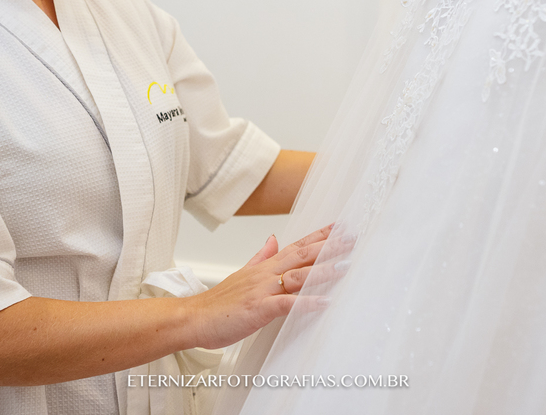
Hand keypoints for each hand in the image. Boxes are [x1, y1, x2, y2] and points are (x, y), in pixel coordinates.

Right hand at [185, 223, 333, 349]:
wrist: (194, 318)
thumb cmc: (219, 302)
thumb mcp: (243, 274)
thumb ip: (260, 256)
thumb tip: (273, 239)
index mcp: (264, 266)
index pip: (296, 245)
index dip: (319, 236)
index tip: (340, 227)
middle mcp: (265, 274)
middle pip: (301, 255)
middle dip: (328, 246)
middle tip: (352, 238)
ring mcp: (262, 290)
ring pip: (298, 276)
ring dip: (323, 271)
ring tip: (345, 265)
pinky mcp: (259, 309)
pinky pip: (287, 304)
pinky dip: (306, 302)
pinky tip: (325, 302)